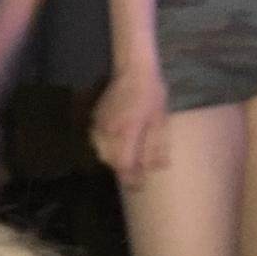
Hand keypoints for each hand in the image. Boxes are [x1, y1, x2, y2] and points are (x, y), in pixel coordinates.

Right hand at [90, 68, 169, 187]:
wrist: (133, 69)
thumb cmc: (152, 92)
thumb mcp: (160, 119)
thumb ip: (157, 144)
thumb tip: (157, 168)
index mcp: (127, 130)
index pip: (124, 164)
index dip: (130, 178)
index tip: (138, 186)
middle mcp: (109, 130)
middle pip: (111, 161)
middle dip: (123, 169)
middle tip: (136, 174)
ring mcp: (99, 124)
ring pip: (102, 152)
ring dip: (114, 159)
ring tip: (127, 160)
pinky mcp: (95, 118)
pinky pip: (97, 141)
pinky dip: (106, 148)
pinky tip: (117, 145)